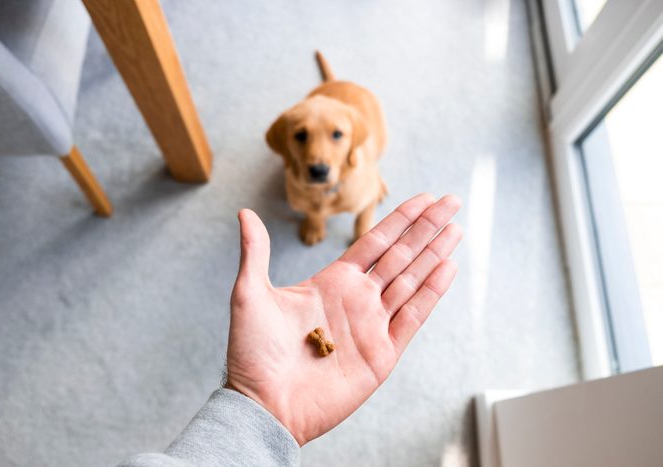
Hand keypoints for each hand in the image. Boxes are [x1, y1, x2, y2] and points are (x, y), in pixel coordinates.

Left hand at [226, 194, 461, 444]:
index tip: (423, 198)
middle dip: (426, 228)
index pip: (375, 242)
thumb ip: (256, 252)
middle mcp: (357, 299)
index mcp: (331, 282)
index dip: (400, 220)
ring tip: (455, 229)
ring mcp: (372, 325)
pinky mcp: (382, 354)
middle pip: (400, 255)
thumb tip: (245, 214)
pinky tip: (447, 268)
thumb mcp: (249, 294)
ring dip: (434, 254)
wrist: (264, 404)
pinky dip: (431, 293)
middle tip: (451, 202)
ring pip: (412, 281)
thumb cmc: (252, 354)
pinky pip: (413, 316)